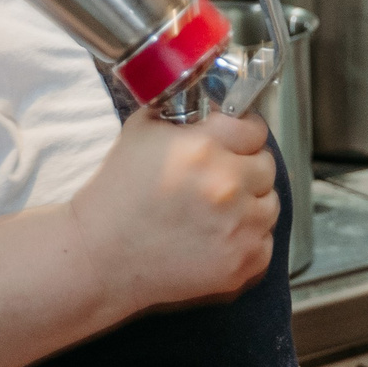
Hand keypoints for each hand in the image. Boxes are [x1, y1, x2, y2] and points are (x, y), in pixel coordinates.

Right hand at [68, 106, 277, 314]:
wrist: (98, 259)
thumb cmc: (115, 198)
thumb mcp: (141, 132)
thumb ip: (182, 111)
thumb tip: (214, 104)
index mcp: (203, 148)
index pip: (255, 129)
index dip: (242, 134)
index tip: (234, 141)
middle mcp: (227, 185)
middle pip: (266, 165)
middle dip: (244, 169)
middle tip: (219, 179)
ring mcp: (238, 226)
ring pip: (270, 204)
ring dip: (250, 205)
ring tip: (217, 211)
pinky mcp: (241, 262)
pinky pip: (264, 242)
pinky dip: (246, 240)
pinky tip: (217, 238)